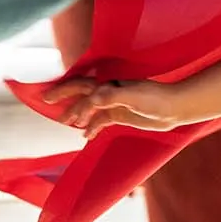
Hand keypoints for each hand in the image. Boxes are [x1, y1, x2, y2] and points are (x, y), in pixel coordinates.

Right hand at [42, 78, 189, 137]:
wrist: (175, 108)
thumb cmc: (156, 100)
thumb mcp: (134, 97)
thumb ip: (112, 96)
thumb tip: (92, 97)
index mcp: (109, 85)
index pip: (81, 86)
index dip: (63, 90)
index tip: (47, 98)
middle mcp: (109, 92)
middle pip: (81, 92)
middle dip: (64, 96)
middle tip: (46, 100)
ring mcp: (114, 103)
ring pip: (89, 108)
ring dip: (77, 114)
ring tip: (66, 123)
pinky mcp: (121, 114)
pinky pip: (101, 120)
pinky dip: (92, 127)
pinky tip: (86, 136)